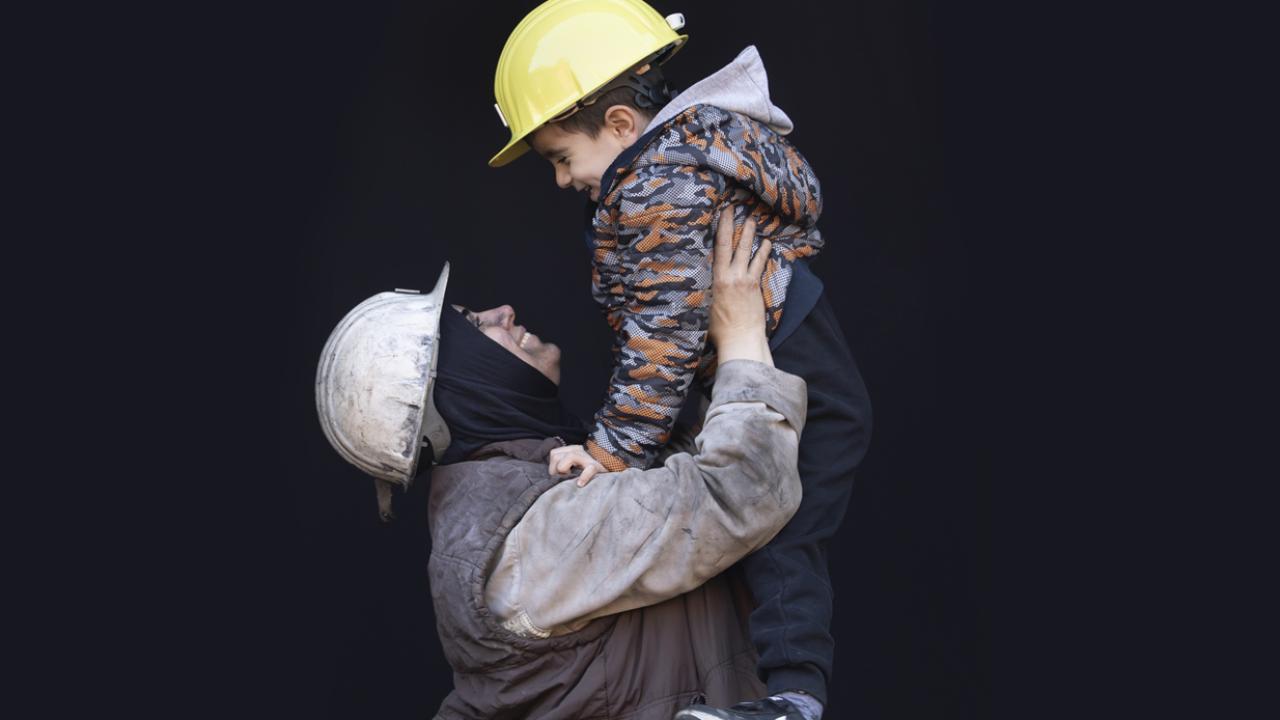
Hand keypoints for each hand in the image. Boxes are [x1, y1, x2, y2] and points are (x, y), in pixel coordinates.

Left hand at [548, 444, 607, 486]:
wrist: (611, 469)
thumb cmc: (589, 471)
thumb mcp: (574, 466)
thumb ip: (564, 466)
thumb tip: (554, 474)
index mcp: (572, 450)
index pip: (554, 454)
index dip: (553, 466)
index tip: (560, 475)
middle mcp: (579, 451)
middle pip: (557, 456)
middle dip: (556, 470)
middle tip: (566, 477)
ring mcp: (588, 458)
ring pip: (570, 457)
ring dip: (566, 470)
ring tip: (572, 479)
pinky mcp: (597, 467)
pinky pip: (589, 469)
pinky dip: (584, 477)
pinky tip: (580, 484)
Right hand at [708, 211, 772, 365]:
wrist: (741, 340)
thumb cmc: (719, 330)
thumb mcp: (703, 308)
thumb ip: (701, 292)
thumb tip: (692, 283)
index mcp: (716, 280)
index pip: (718, 248)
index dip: (720, 228)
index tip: (722, 213)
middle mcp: (731, 276)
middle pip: (732, 245)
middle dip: (733, 225)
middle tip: (735, 208)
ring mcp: (746, 281)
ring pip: (748, 252)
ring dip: (750, 235)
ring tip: (753, 221)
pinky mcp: (755, 288)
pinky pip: (760, 265)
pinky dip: (763, 253)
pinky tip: (767, 244)